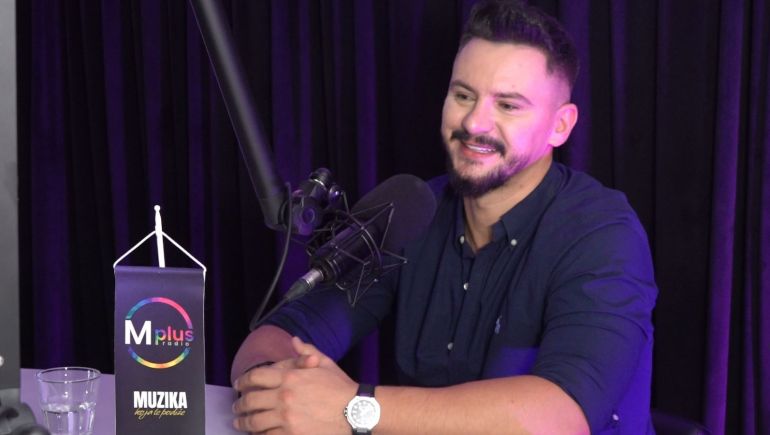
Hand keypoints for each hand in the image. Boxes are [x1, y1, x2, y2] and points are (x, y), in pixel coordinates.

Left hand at [232, 337, 356, 433]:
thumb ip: (306, 351)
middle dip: (240, 404)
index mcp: (290, 376)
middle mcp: (284, 396)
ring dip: (244, 422)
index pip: (257, 376)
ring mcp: (286, 417)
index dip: (243, 381)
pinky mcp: (291, 434)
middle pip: (251, 400)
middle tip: (236, 406)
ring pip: (255, 421)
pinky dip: (259, 434)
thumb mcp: (325, 363)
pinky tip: (257, 433)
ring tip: (240, 422)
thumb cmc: (341, 387)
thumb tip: (294, 340)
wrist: (355, 411)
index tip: (238, 385)